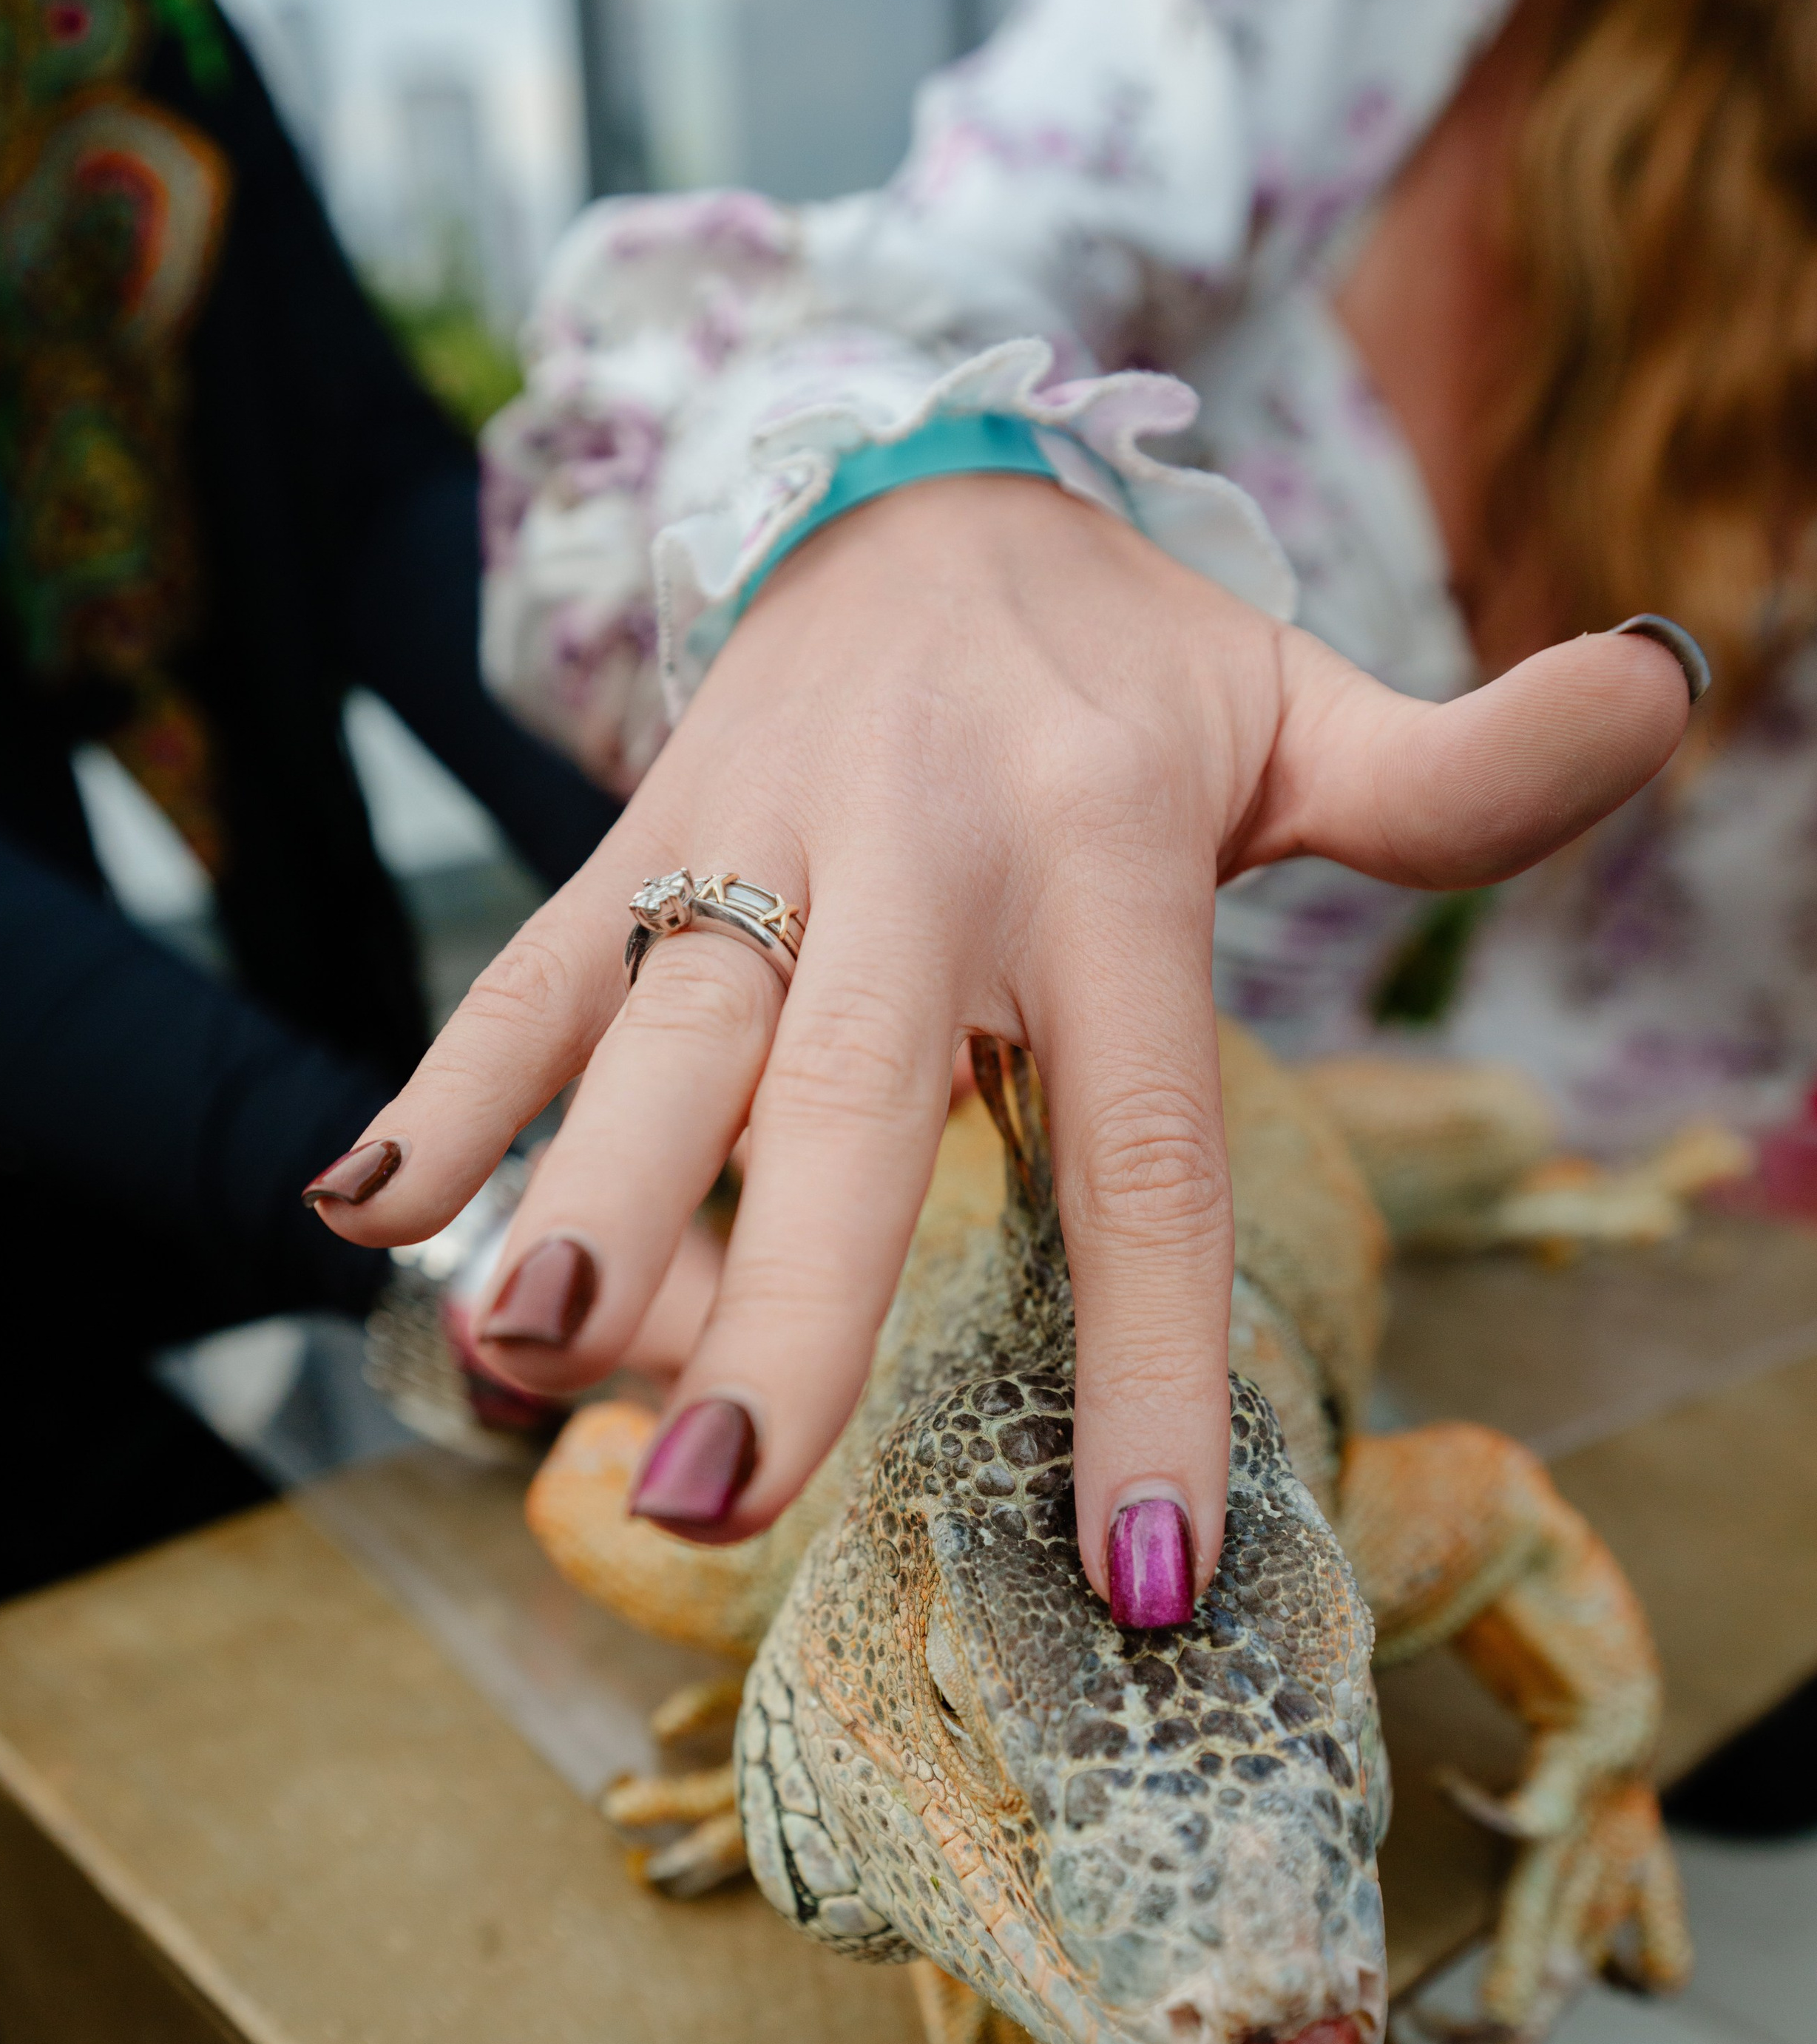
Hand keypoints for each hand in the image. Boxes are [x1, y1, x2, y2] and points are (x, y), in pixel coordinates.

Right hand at [308, 474, 1692, 1604]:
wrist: (910, 476)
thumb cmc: (1124, 673)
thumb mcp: (1300, 714)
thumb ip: (1463, 765)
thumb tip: (1681, 683)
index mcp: (1098, 856)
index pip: (1138, 1148)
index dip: (1147, 1363)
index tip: (1150, 1567)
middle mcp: (913, 848)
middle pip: (848, 1107)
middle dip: (783, 1303)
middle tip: (722, 1495)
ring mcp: (751, 836)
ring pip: (653, 1033)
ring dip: (572, 1187)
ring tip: (518, 1348)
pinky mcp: (635, 836)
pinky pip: (527, 968)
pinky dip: (440, 1084)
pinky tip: (362, 1217)